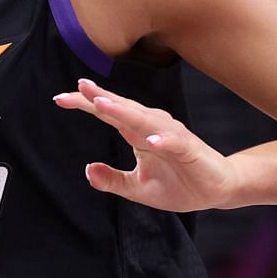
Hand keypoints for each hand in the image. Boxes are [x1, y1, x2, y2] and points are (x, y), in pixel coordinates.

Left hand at [52, 79, 236, 211]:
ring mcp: (172, 137)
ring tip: (102, 104)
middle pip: (123, 109)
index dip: (86, 104)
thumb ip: (113, 180)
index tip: (60, 98)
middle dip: (101, 98)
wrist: (217, 190)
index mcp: (137, 134)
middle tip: (79, 87)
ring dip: (125, 112)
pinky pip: (175, 143)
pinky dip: (164, 141)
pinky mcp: (190, 150)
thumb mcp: (138, 188)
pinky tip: (151, 142)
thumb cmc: (179, 184)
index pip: (108, 114)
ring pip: (145, 121)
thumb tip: (87, 170)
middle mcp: (153, 128)